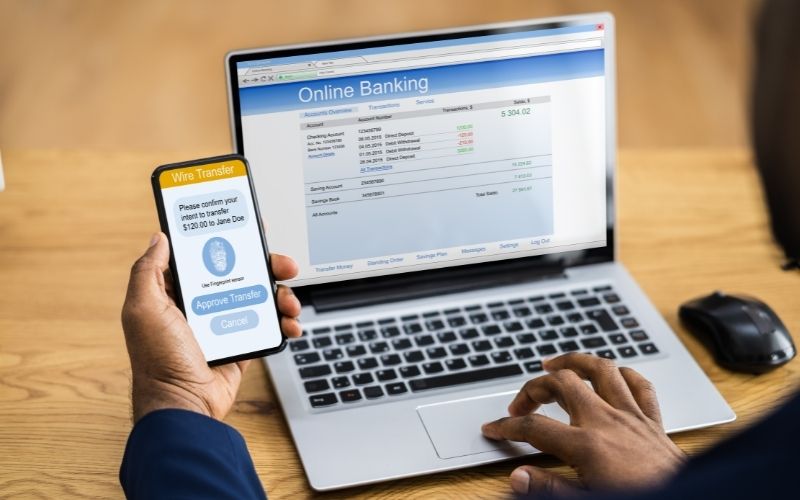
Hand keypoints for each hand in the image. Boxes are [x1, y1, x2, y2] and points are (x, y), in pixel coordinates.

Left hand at [121, 232, 301, 422]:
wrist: (183, 405)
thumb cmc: (158, 360)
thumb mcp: (143, 309)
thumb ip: (148, 271)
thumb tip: (159, 238)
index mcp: (176, 292)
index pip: (205, 255)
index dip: (227, 239)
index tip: (249, 228)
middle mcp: (202, 305)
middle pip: (241, 273)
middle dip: (267, 265)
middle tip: (284, 265)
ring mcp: (224, 324)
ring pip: (260, 297)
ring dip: (281, 295)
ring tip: (289, 302)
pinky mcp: (242, 344)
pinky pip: (268, 326)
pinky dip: (284, 323)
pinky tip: (289, 324)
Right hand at [481, 353, 685, 495]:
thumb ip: (550, 489)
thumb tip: (517, 478)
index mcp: (586, 446)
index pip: (534, 427)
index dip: (507, 427)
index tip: (494, 429)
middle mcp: (607, 422)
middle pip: (561, 384)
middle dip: (534, 387)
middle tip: (521, 403)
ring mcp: (631, 416)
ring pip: (600, 369)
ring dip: (573, 361)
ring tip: (554, 363)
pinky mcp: (653, 420)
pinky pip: (639, 384)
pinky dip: (622, 374)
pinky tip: (609, 374)